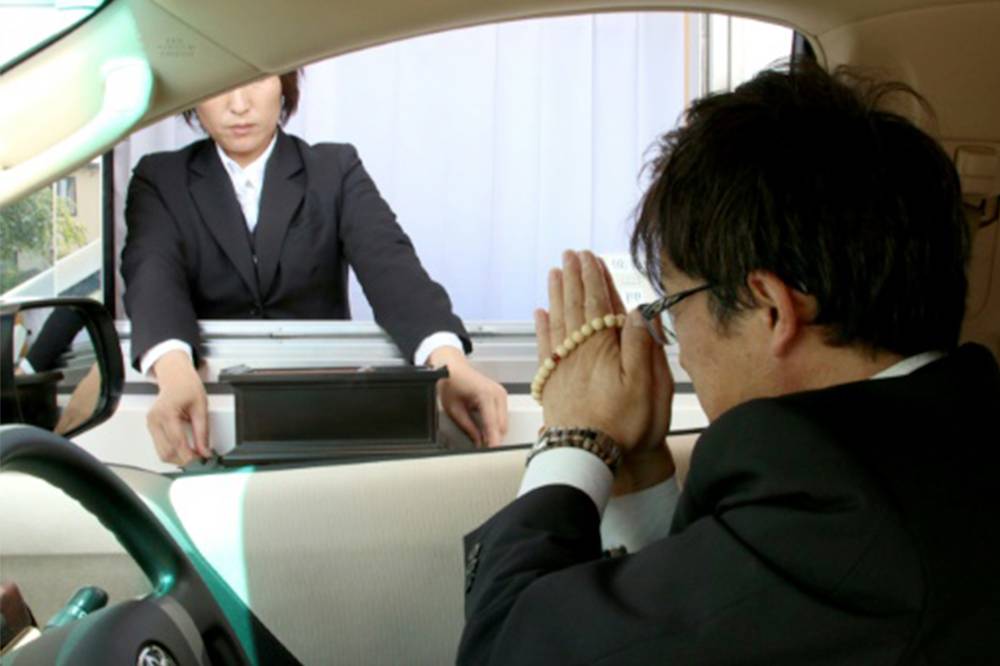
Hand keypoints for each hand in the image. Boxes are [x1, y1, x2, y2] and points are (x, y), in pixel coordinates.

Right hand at [147, 350, 210, 465]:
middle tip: (200, 459)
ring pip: (162, 453)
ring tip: (194, 454)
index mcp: (166, 412)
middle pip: (166, 452)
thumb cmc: (187, 386)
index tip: (201, 460)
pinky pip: (161, 446)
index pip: (177, 442)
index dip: (190, 455)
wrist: (175, 377)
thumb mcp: (201, 407)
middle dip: (184, 459)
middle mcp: (155, 419)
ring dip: (178, 458)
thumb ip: (203, 431)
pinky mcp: (151, 427)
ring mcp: (151, 424)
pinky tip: (185, 448)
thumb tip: (205, 451)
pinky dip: (173, 451)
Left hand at [429, 347, 508, 446]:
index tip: (491, 453)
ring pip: (504, 422)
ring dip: (495, 432)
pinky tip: (485, 429)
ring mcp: (501, 394)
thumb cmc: (450, 383)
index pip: (492, 425)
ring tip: (482, 440)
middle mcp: (497, 393)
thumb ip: (468, 428)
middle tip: (482, 450)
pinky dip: (496, 425)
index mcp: (485, 395)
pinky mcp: (501, 395)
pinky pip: (503, 416)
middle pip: (502, 426)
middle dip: (494, 439)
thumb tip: (478, 442)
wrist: (452, 367)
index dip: (492, 442)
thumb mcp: (454, 410)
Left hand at [535, 251, 674, 489]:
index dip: (595, 278)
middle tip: (571, 255)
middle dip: (574, 278)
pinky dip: (541, 326)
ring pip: (557, 319)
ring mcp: (561, 364)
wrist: (586, 454)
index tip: (590, 257)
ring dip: (557, 294)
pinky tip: (539, 313)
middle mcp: (578, 350)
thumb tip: (638, 311)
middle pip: (574, 305)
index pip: (598, 303)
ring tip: (555, 273)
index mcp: (603, 346)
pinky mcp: (551, 380)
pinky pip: (544, 344)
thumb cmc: (621, 423)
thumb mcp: (644, 385)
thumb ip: (641, 345)